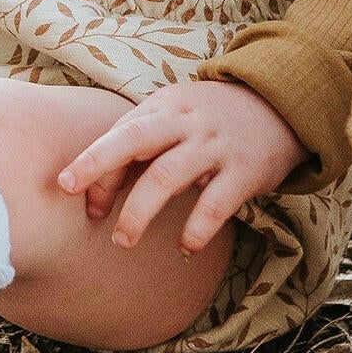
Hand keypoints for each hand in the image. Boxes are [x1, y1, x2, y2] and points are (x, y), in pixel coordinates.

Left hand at [55, 78, 305, 254]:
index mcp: (163, 106)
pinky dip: (197, 229)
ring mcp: (214, 145)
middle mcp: (185, 122)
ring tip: (122, 240)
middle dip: (100, 169)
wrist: (280, 104)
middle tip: (81, 204)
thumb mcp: (174, 115)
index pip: (118, 134)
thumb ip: (139, 145)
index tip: (71, 191)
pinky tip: (186, 248)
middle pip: (134, 139)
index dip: (93, 165)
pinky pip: (215, 203)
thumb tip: (96, 193)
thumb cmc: (210, 119)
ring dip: (139, 211)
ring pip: (167, 176)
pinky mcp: (244, 170)